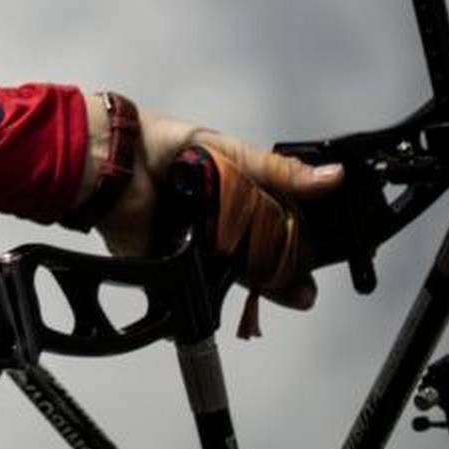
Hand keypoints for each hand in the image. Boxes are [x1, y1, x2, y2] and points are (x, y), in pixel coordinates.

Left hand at [101, 106, 341, 315]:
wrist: (115, 160)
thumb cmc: (166, 145)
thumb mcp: (234, 153)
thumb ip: (282, 173)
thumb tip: (333, 177)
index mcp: (236, 196)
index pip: (278, 227)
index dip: (299, 245)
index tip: (316, 260)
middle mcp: (218, 224)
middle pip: (260, 258)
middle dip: (285, 275)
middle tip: (303, 288)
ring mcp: (197, 248)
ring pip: (235, 278)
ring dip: (259, 290)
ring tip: (286, 295)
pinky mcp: (171, 265)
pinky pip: (194, 290)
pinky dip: (210, 300)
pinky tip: (234, 303)